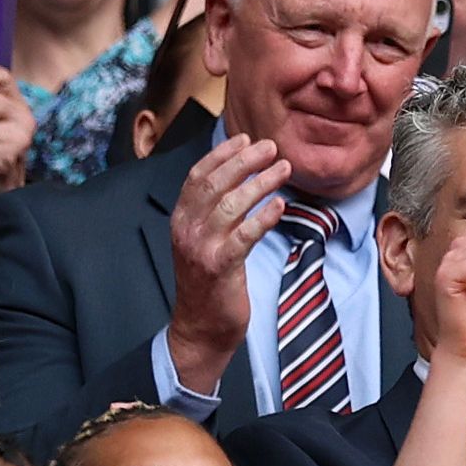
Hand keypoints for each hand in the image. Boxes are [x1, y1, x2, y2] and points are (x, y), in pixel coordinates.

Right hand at [166, 133, 290, 387]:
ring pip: (230, 204)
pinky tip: (280, 205)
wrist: (200, 328)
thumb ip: (214, 214)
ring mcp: (201, 248)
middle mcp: (186, 229)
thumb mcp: (203, 242)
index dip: (221, 154)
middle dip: (244, 160)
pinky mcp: (219, 267)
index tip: (245, 138)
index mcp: (181, 219)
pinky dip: (263, 217)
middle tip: (271, 147)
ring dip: (260, 183)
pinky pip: (244, 235)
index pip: (197, 176)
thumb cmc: (209, 283)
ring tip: (284, 169)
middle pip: (214, 183)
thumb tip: (240, 181)